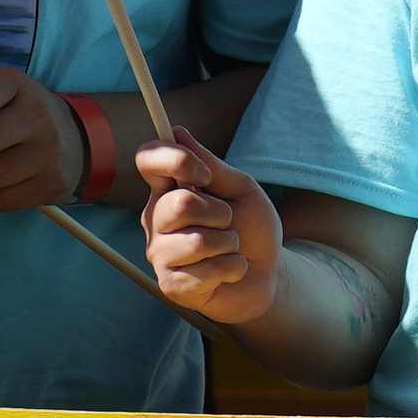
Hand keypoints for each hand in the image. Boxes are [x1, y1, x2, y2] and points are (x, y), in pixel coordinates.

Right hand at [138, 143, 287, 324]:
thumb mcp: (241, 190)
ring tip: (229, 250)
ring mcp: (160, 254)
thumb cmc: (253, 230)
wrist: (270, 275)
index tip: (204, 174)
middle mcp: (156, 220)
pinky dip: (230, 269)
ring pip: (196, 241)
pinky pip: (204, 272)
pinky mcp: (171, 285)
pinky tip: (228, 273)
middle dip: (221, 213)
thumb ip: (211, 165)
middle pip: (180, 203)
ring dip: (229, 245)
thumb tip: (177, 132)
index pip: (147, 160)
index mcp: (168, 191)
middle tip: (228, 224)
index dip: (174, 160)